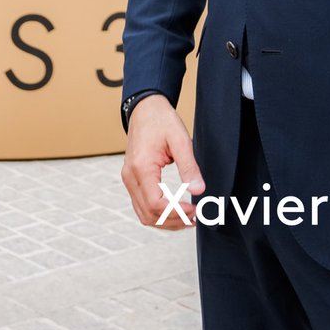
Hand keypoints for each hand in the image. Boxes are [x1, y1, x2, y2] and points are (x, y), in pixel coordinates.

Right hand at [120, 94, 205, 228]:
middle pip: (149, 215)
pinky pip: (142, 205)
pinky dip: (158, 214)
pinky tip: (175, 211)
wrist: (145, 107)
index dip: (176, 213)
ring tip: (188, 218)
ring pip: (144, 214)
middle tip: (196, 218)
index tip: (195, 211)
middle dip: (173, 221)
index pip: (155, 204)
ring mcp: (129, 178)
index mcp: (141, 167)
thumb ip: (189, 166)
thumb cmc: (161, 120)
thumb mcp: (180, 139)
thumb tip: (199, 190)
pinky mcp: (132, 179)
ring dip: (166, 221)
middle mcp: (131, 176)